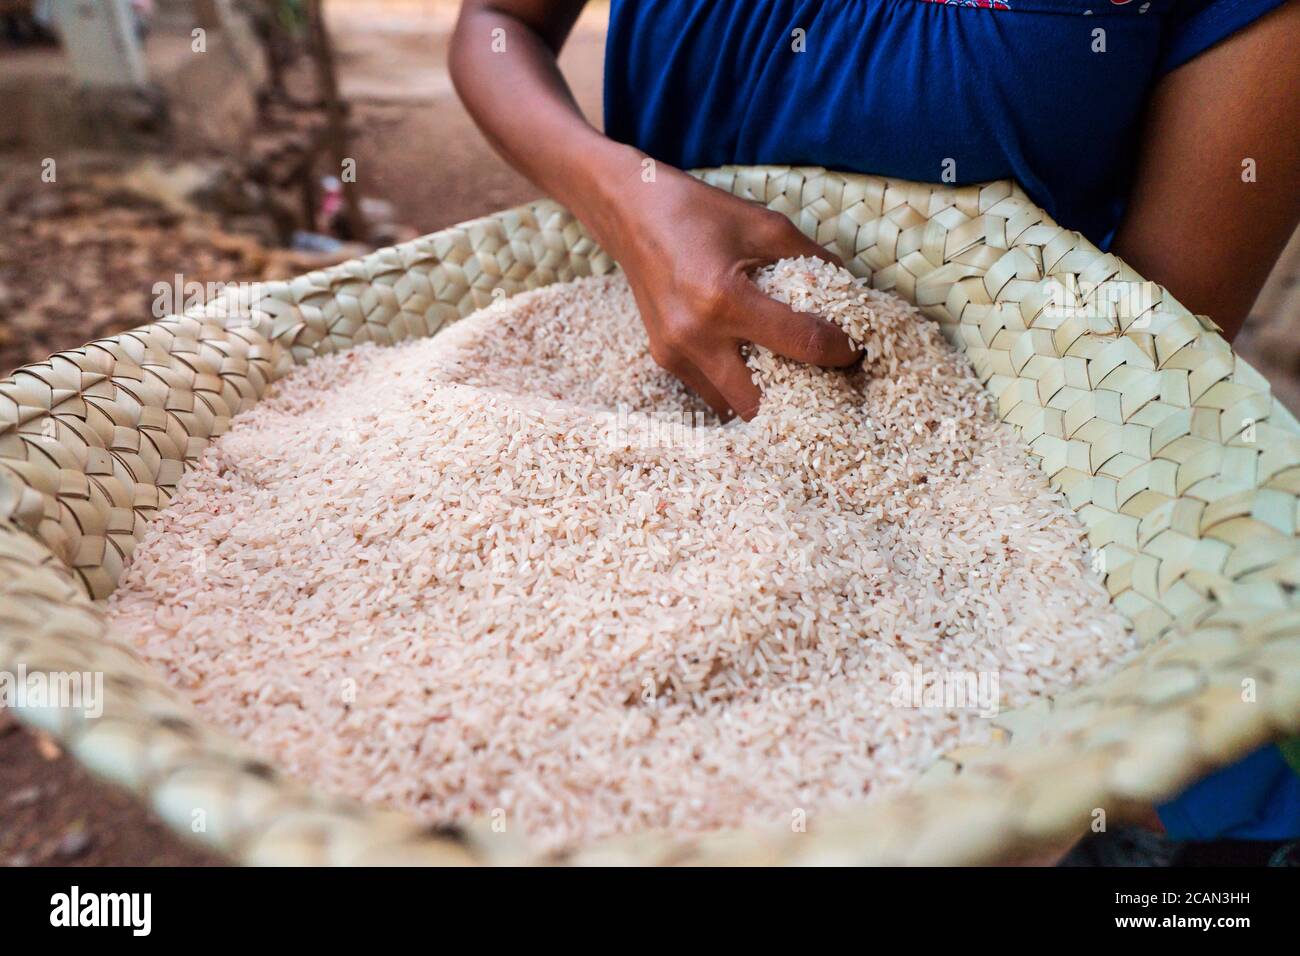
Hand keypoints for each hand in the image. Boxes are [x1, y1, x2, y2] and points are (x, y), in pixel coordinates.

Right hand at [583, 159, 860, 419]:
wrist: (630, 213)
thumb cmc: (697, 212)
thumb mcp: (763, 224)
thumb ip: (812, 260)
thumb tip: (853, 291)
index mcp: (724, 299)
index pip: (801, 344)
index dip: (839, 351)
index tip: (856, 350)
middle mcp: (695, 336)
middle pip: (760, 403)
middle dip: (797, 399)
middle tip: (822, 379)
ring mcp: (674, 353)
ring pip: (731, 406)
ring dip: (764, 398)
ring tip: (789, 375)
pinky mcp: (663, 358)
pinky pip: (709, 391)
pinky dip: (736, 386)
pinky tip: (753, 365)